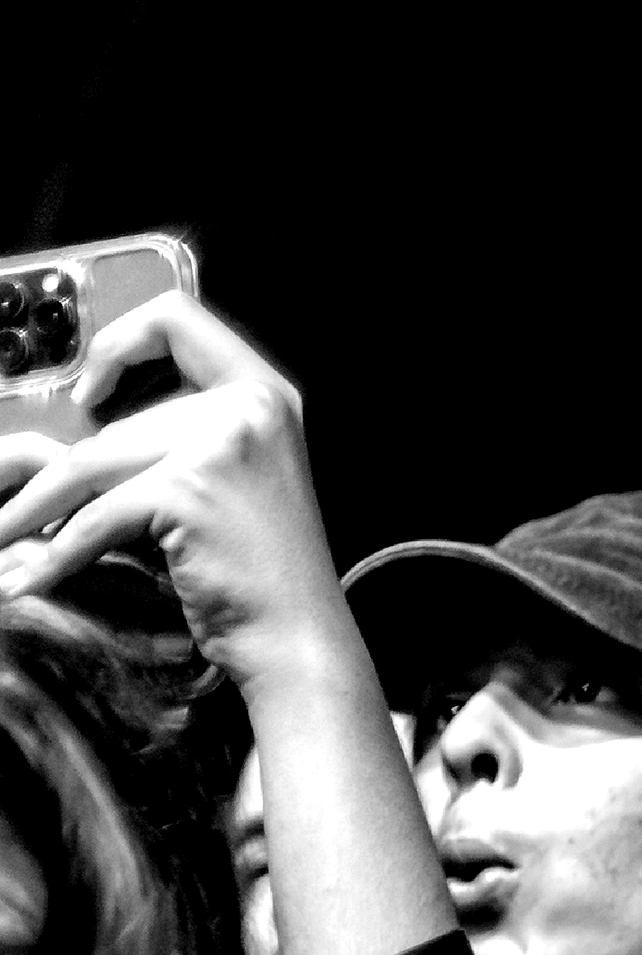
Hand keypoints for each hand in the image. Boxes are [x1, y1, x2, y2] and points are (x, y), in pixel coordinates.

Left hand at [0, 293, 350, 688]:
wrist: (298, 637)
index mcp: (265, 393)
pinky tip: (31, 579)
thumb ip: (190, 433)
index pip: (177, 317)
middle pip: (117, 414)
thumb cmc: (263, 569)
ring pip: (91, 463)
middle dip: (56, 465)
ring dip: (32, 507)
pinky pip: (95, 514)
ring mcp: (222, 446)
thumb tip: (89, 418)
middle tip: (12, 496)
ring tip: (3, 537)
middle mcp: (249, 407)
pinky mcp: (190, 491)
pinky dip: (56, 552)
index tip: (90, 395)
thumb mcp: (240, 478)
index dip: (120, 342)